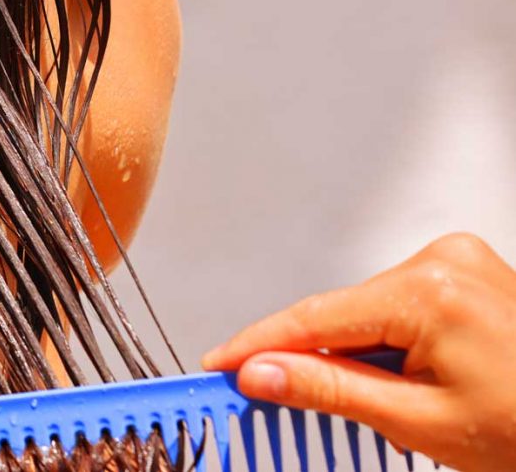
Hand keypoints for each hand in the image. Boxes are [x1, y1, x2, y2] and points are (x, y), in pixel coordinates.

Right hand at [202, 233, 515, 471]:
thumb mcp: (418, 422)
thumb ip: (329, 389)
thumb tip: (261, 373)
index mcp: (432, 289)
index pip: (316, 316)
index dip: (258, 345)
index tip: (216, 365)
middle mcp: (443, 259)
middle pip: (340, 311)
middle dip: (305, 355)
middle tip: (259, 394)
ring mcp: (457, 260)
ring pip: (365, 309)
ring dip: (346, 352)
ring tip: (358, 403)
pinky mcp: (464, 271)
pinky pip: (396, 305)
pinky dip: (379, 341)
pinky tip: (387, 379)